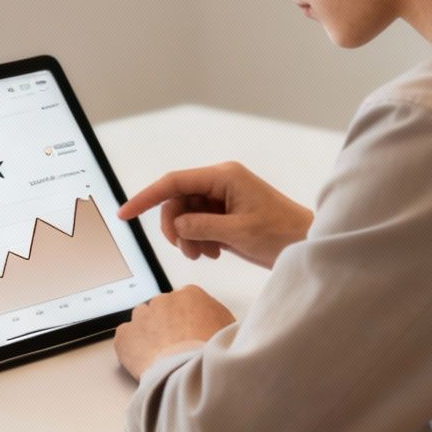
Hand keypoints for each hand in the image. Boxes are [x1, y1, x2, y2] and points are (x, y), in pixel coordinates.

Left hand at [114, 285, 235, 380]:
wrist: (190, 371)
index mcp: (191, 295)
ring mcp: (142, 316)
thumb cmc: (211, 353)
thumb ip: (218, 317)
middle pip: (163, 310)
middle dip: (166, 325)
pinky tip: (145, 360)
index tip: (189, 333)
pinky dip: (132, 347)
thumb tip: (215, 321)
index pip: (185, 302)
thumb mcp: (230, 329)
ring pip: (142, 320)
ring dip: (148, 334)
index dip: (187, 320)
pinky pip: (126, 337)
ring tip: (160, 355)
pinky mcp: (125, 334)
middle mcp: (164, 300)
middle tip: (175, 347)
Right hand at [117, 161, 313, 268]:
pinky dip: (199, 240)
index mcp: (224, 177)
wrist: (307, 244)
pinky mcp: (226, 215)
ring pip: (186, 216)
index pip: (174, 182)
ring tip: (203, 255)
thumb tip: (176, 225)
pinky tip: (212, 252)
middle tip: (186, 250)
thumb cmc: (281, 233)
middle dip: (175, 227)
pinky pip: (198, 225)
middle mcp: (221, 183)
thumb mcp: (238, 231)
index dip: (146, 197)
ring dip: (187, 237)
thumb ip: (202, 226)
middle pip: (177, 201)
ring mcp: (223, 199)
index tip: (125, 214)